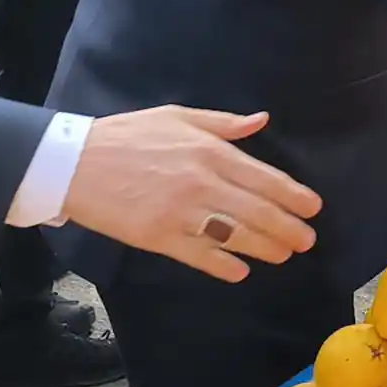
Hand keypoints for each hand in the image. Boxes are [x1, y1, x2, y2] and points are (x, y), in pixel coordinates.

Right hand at [61, 107, 320, 283]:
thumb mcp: (178, 115)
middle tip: (307, 241)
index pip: (265, 178)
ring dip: (264, 247)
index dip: (293, 196)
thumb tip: (262, 120)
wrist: (73, 162)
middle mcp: (202, 182)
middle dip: (288, 228)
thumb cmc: (128, 136)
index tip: (313, 208)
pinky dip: (223, 265)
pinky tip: (240, 270)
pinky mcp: (157, 236)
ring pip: (235, 235)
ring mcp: (181, 212)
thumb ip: (224, 122)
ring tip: (283, 255)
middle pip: (258, 210)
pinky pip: (199, 255)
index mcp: (211, 152)